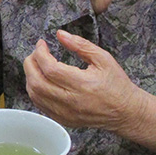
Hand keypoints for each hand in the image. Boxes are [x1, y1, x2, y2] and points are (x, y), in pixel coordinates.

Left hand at [23, 30, 143, 130]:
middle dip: (30, 64)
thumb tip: (60, 34)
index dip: (40, 53)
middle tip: (35, 53)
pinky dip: (35, 91)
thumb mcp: (104, 58)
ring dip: (30, 77)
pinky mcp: (63, 120)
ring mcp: (66, 113)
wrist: (126, 112)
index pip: (50, 69)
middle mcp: (72, 101)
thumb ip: (80, 45)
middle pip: (37, 82)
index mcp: (83, 84)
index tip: (41, 44)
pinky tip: (40, 80)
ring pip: (35, 95)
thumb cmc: (116, 84)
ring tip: (36, 65)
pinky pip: (40, 106)